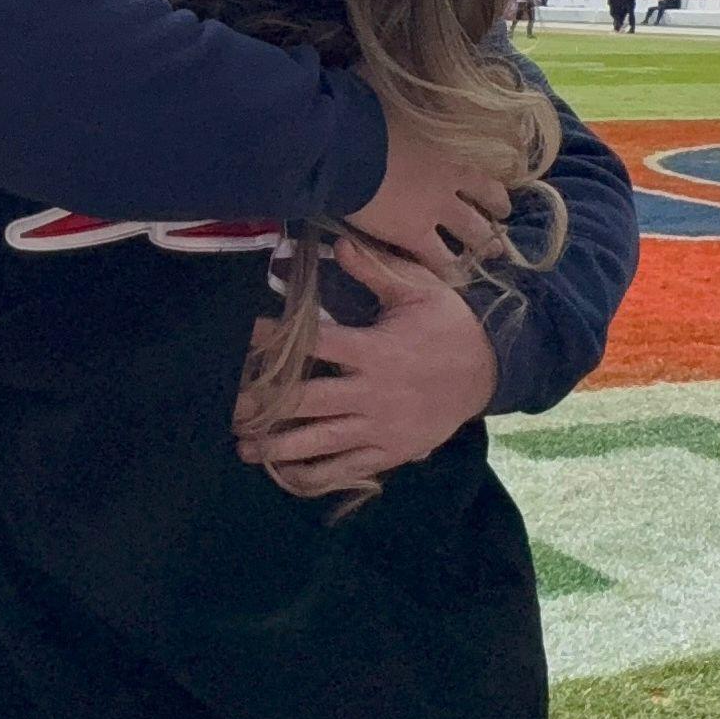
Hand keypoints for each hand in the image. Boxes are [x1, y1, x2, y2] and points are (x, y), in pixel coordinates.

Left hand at [236, 238, 497, 491]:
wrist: (491, 371)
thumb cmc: (449, 324)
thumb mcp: (418, 290)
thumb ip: (375, 270)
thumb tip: (340, 242)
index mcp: (375, 351)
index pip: (315, 346)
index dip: (274, 342)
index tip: (240, 339)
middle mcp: (373, 393)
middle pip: (307, 403)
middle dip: (264, 408)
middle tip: (227, 409)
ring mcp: (381, 428)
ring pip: (321, 443)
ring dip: (279, 448)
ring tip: (244, 447)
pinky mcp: (391, 452)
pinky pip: (347, 470)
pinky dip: (315, 476)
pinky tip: (286, 474)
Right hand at [345, 108, 509, 278]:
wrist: (345, 147)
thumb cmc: (367, 115)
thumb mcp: (402, 102)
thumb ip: (416, 108)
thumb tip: (415, 92)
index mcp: (453, 145)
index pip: (487, 163)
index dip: (493, 176)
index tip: (496, 184)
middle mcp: (454, 179)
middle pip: (490, 199)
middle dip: (496, 212)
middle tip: (498, 220)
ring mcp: (436, 209)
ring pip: (472, 233)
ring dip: (482, 243)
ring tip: (487, 251)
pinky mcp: (414, 234)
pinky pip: (439, 259)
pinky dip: (447, 268)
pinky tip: (452, 276)